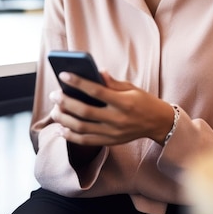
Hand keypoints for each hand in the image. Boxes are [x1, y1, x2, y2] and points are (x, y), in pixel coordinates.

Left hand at [50, 71, 174, 146]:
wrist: (158, 123)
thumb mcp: (131, 87)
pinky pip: (87, 141)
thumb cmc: (143, 101)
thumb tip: (96, 72)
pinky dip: (71, 136)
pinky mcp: (110, 142)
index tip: (63, 75)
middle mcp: (117, 119)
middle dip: (66, 102)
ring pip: (82, 128)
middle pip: (85, 111)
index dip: (78, 82)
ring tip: (54, 110)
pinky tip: (61, 129)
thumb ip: (112, 82)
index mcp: (123, 102)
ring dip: (64, 119)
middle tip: (54, 94)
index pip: (96, 91)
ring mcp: (113, 133)